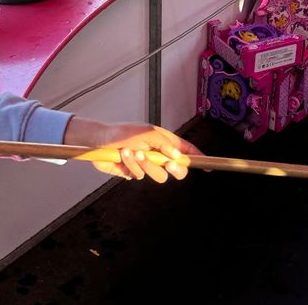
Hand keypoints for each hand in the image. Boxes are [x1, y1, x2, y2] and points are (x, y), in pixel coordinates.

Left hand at [65, 117, 200, 181]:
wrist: (99, 141)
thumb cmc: (123, 132)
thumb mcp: (146, 132)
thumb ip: (164, 143)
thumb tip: (176, 155)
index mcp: (164, 141)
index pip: (185, 150)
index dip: (197, 157)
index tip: (208, 165)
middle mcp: (157, 153)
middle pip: (177, 169)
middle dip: (175, 169)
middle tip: (168, 165)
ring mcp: (146, 164)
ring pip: (158, 176)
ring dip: (147, 165)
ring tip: (133, 152)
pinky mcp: (134, 172)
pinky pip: (140, 176)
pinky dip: (132, 166)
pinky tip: (124, 156)